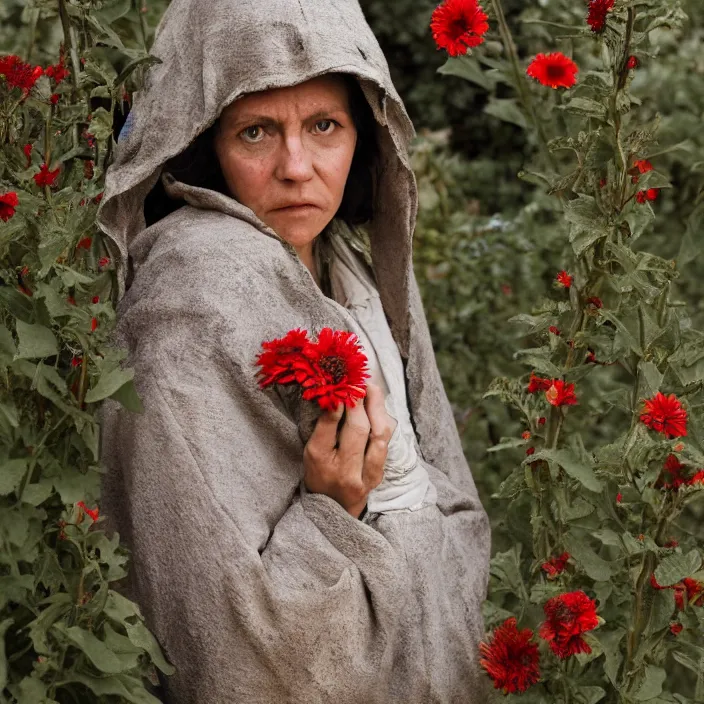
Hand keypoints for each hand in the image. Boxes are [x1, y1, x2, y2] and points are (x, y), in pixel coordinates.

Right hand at [303, 383, 396, 517]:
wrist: (333, 511)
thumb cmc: (319, 474)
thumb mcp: (311, 452)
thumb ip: (323, 426)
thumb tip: (337, 393)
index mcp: (319, 460)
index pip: (329, 426)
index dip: (337, 402)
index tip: (340, 385)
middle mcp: (343, 470)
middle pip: (358, 428)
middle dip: (360, 400)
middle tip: (358, 382)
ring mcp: (365, 476)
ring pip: (379, 435)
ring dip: (377, 406)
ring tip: (371, 388)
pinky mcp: (379, 476)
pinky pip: (387, 443)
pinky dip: (384, 421)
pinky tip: (379, 409)